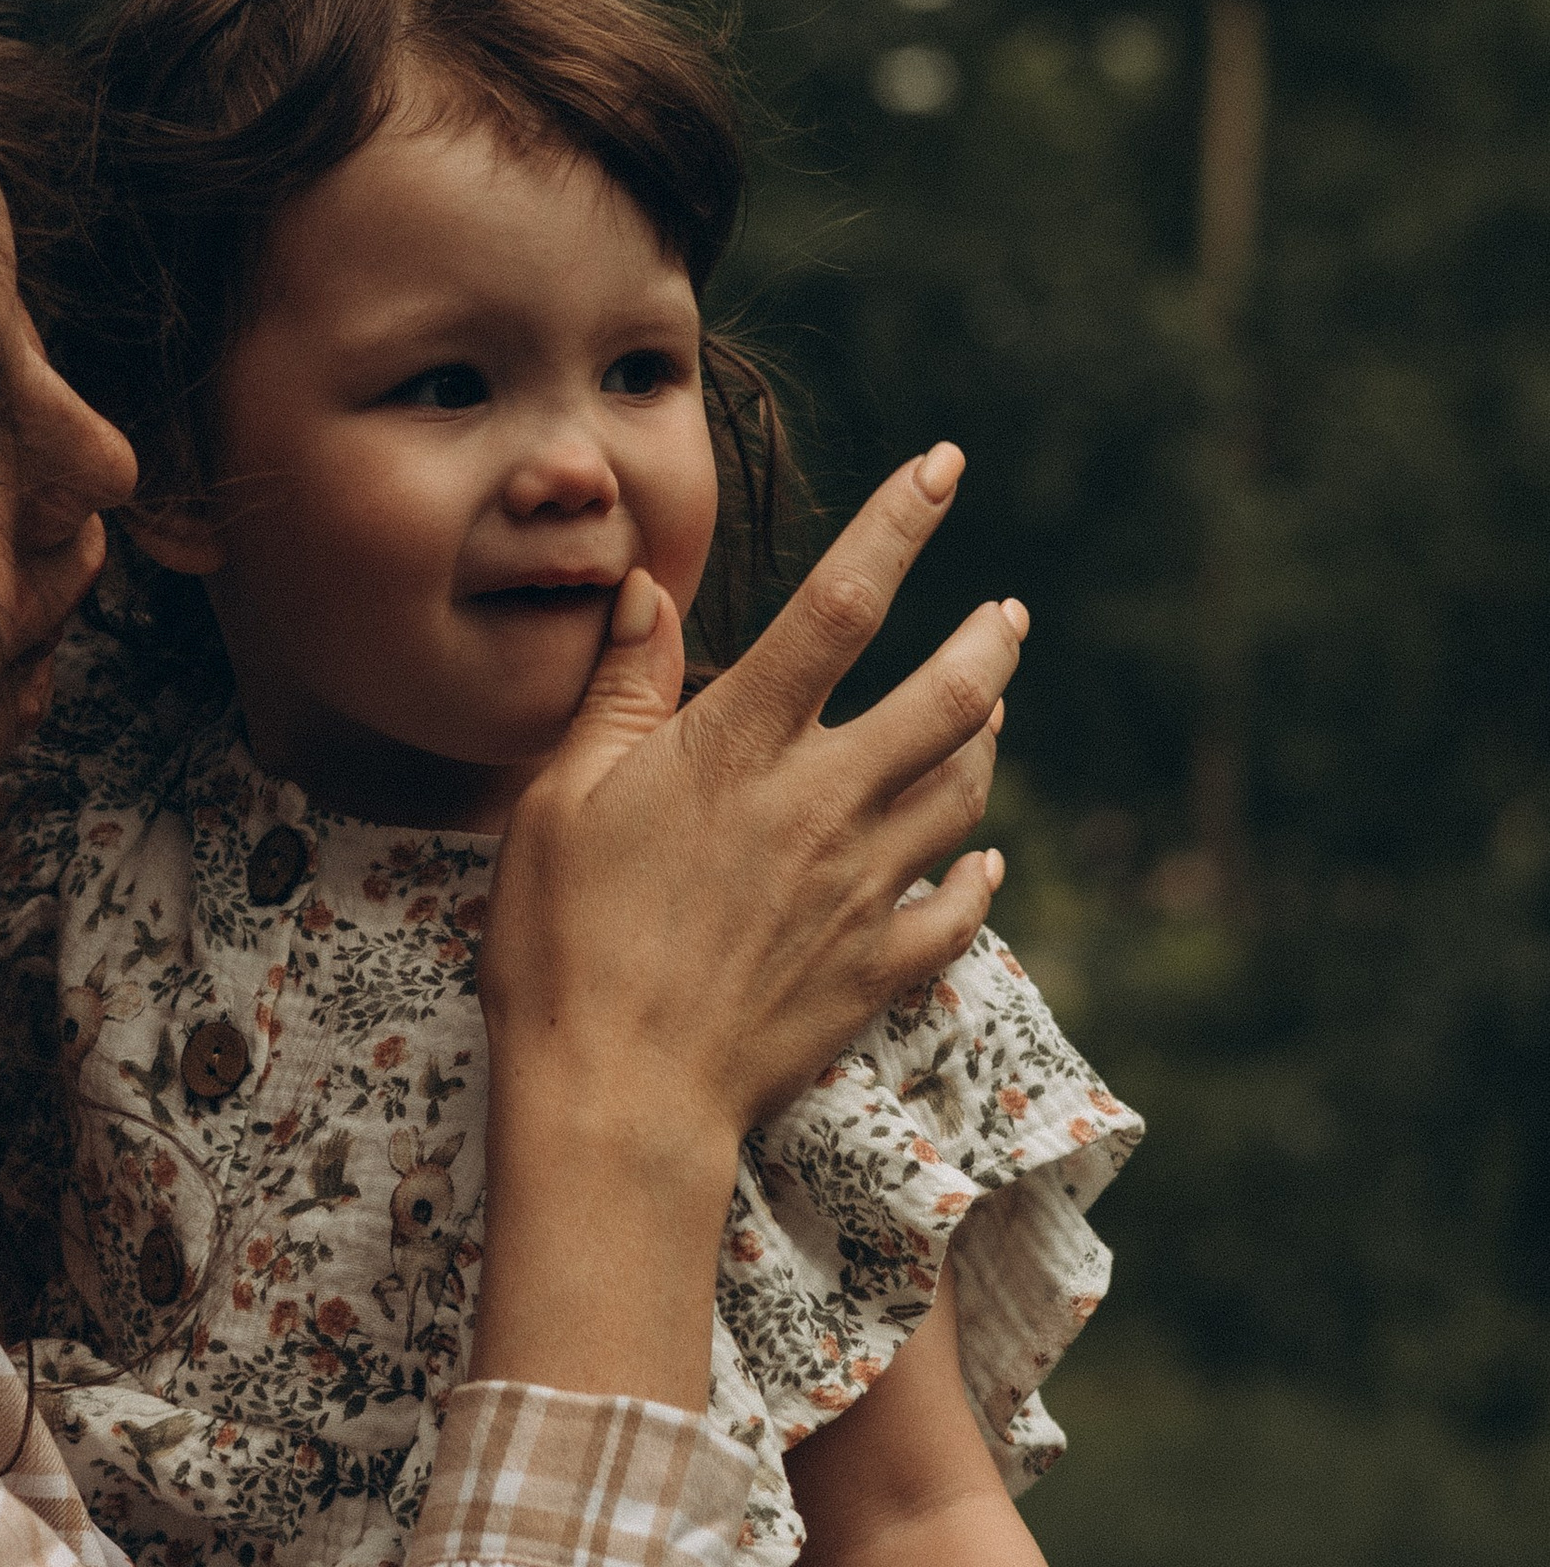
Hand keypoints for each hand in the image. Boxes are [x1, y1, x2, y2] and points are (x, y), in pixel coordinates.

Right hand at [481, 444, 1019, 1161]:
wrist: (613, 1099)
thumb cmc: (561, 947)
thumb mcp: (559, 801)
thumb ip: (617, 694)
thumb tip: (645, 594)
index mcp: (739, 747)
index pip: (842, 603)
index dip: (900, 522)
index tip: (943, 467)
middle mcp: (821, 805)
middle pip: (948, 697)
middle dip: (989, 641)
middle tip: (1007, 615)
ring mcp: (859, 891)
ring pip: (964, 792)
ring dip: (984, 744)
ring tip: (985, 715)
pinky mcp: (872, 972)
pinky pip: (957, 911)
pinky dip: (976, 876)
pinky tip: (980, 860)